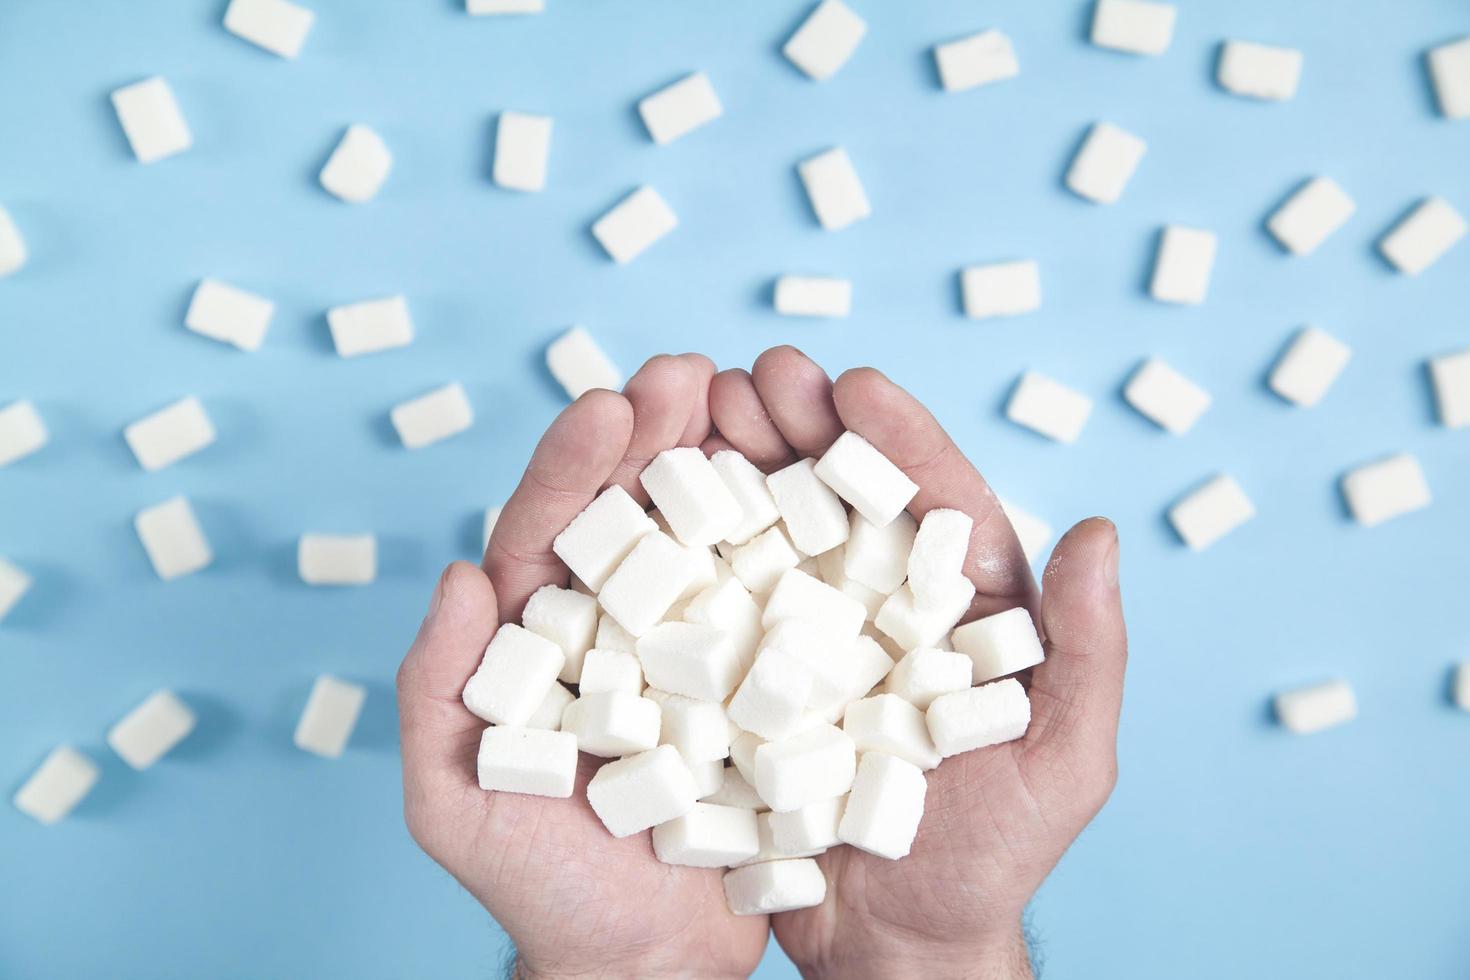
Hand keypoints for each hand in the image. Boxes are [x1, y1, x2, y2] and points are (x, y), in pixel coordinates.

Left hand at [396, 353, 769, 978]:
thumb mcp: (457, 800)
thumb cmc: (545, 890)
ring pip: (711, 538)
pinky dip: (797, 542)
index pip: (552, 531)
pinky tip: (824, 491)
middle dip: (660, 435)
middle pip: (636, 511)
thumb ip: (436, 692)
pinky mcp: (759, 684)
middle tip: (696, 373)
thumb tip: (459, 575)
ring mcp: (695, 650)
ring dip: (732, 465)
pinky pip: (780, 602)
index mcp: (546, 639)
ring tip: (765, 403)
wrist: (648, 967)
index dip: (575, 462)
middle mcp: (622, 628)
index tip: (611, 404)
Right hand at [711, 348, 1126, 979]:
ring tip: (691, 413)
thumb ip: (1089, 651)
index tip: (853, 384)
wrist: (893, 952)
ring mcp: (806, 646)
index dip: (897, 438)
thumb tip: (1102, 532)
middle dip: (797, 430)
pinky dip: (684, 553)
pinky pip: (713, 611)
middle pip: (839, 501)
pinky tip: (652, 506)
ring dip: (733, 470)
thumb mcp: (1065, 763)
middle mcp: (876, 613)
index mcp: (955, 613)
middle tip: (750, 378)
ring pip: (771, 536)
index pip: (932, 504)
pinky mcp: (746, 688)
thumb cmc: (991, 860)